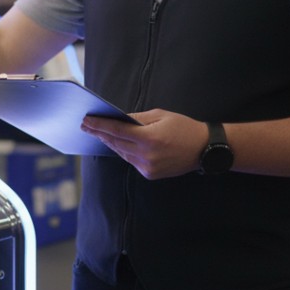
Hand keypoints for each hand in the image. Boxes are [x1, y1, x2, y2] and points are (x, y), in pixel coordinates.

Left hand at [81, 109, 204, 178]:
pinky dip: (123, 151)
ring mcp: (148, 167)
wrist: (204, 149)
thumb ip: (138, 118)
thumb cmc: (184, 128)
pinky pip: (131, 161)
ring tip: (98, 133)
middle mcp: (147, 155)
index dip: (99, 125)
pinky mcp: (150, 174)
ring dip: (110, 143)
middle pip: (115, 143)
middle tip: (86, 126)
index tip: (86, 120)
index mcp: (150, 138)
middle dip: (100, 133)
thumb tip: (118, 118)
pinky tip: (117, 143)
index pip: (117, 131)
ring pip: (121, 153)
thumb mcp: (161, 115)